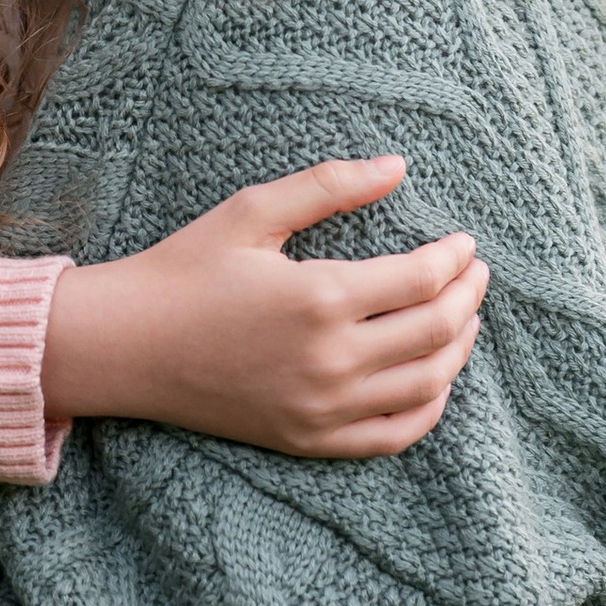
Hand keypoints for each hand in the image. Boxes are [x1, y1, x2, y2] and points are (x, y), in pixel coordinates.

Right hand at [40, 157, 486, 458]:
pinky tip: (436, 380)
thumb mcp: (252, 211)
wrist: (129, 346)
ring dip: (458, 348)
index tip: (465, 242)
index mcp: (319, 297)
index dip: (454, 258)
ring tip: (466, 318)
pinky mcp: (310, 439)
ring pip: (425, 384)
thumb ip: (329, 185)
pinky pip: (394, 435)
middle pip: (435, 330)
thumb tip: (397, 165)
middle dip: (468, 297)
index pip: (422, 279)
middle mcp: (330, 360)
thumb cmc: (186, 268)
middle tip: (476, 273)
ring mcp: (323, 408)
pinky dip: (429, 409)